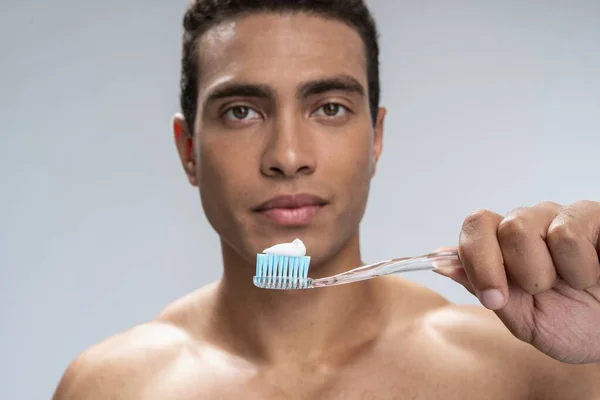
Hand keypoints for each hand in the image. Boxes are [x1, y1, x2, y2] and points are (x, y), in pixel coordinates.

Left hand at [437, 201, 599, 363]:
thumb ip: (482, 287)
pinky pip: (567, 232)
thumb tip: (441, 262)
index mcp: (505, 246)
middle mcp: (529, 224)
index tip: (494, 297)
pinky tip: (593, 272)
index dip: (477, 260)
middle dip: (519, 272)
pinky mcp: (592, 215)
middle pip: (501, 228)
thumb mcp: (523, 318)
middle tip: (543, 290)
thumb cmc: (573, 324)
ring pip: (524, 227)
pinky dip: (580, 267)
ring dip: (550, 271)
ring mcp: (560, 216)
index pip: (475, 228)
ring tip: (573, 283)